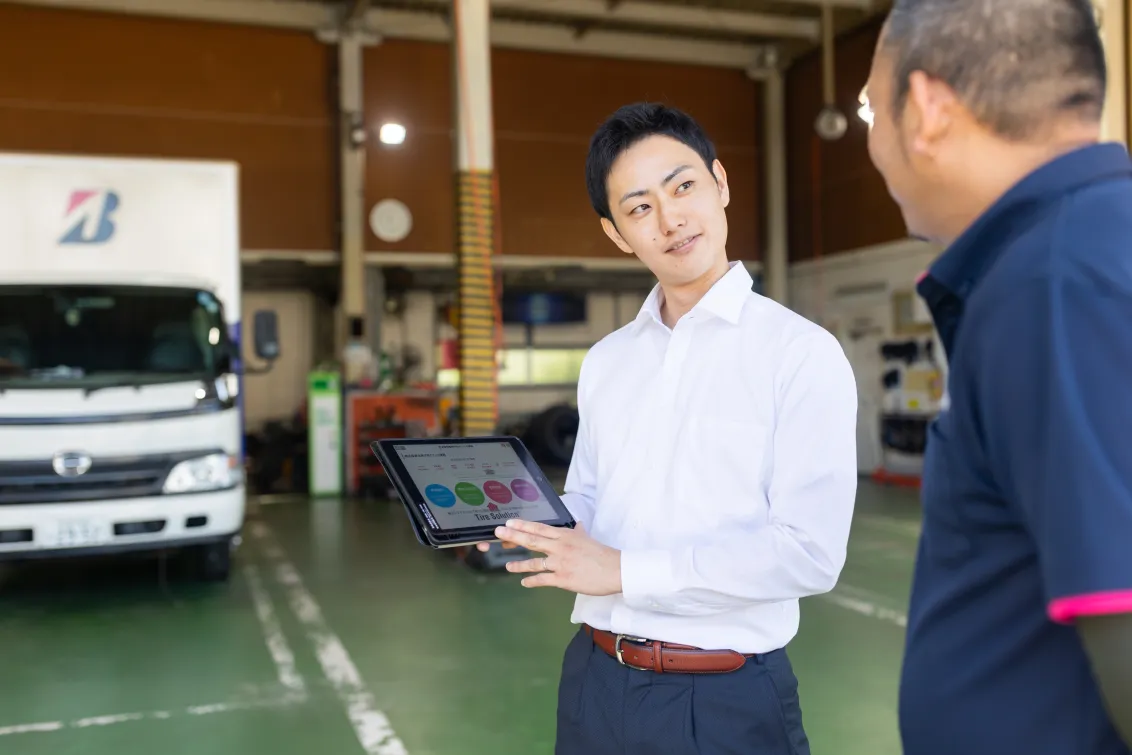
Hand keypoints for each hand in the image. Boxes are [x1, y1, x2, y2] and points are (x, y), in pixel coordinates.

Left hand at [478, 519, 621, 595]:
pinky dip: (532, 581)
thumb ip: (579, 532)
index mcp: (565, 536)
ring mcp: (561, 563)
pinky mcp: (563, 579)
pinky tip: (524, 582)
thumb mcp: (588, 538)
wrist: (615, 570)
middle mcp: (560, 547)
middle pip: (532, 540)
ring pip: (535, 562)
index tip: (509, 522)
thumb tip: (577, 525)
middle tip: (498, 533)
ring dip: (519, 564)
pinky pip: (543, 579)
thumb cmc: (602, 554)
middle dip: (514, 536)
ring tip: (507, 566)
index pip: (540, 528)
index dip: (523, 525)